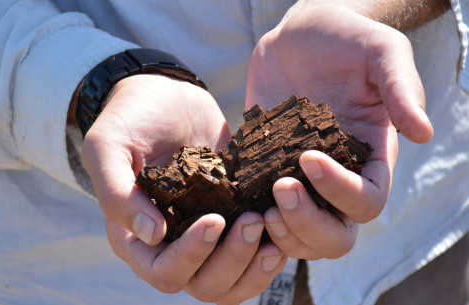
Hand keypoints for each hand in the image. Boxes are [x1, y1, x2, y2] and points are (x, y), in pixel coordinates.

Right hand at [82, 74, 285, 302]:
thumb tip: (151, 235)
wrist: (167, 95)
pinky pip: (252, 256)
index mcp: (134, 236)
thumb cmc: (131, 118)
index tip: (214, 219)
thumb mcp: (108, 146)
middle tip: (253, 220)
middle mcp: (170, 244)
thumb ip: (116, 193)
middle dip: (231, 259)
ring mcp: (202, 234)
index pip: (163, 272)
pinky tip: (281, 227)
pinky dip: (269, 252)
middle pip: (203, 283)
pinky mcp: (231, 217)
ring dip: (254, 264)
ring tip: (270, 225)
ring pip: (231, 280)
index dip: (190, 256)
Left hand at [246, 4, 433, 258]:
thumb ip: (401, 89)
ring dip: (280, 233)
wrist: (299, 35)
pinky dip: (248, 216)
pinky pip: (259, 212)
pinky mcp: (264, 171)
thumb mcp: (380, 52)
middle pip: (334, 236)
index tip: (307, 158)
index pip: (365, 202)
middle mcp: (335, 179)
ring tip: (257, 208)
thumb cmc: (346, 40)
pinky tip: (232, 200)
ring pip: (298, 237)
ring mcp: (297, 179)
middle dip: (307, 224)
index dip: (339, 192)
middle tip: (280, 188)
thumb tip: (422, 133)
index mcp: (367, 159)